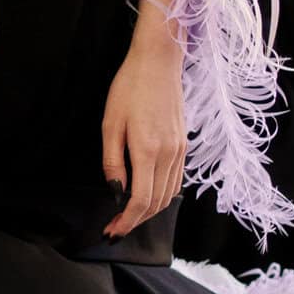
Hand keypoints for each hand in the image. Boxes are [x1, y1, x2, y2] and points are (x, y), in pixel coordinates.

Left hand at [101, 14, 185, 236]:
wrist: (158, 63)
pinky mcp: (183, 145)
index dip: (126, 221)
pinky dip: (161, 196)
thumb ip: (112, 161)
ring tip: (127, 217)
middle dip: (135, 222)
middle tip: (115, 229)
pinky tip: (146, 196)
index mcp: (148, 150)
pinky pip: (175, 181)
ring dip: (148, 212)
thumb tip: (116, 190)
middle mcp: (168, 154)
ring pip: (167, 195)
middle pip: (155, 203)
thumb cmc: (129, 88)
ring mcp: (179, 150)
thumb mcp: (110, 123)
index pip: (140, 200)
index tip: (111, 230)